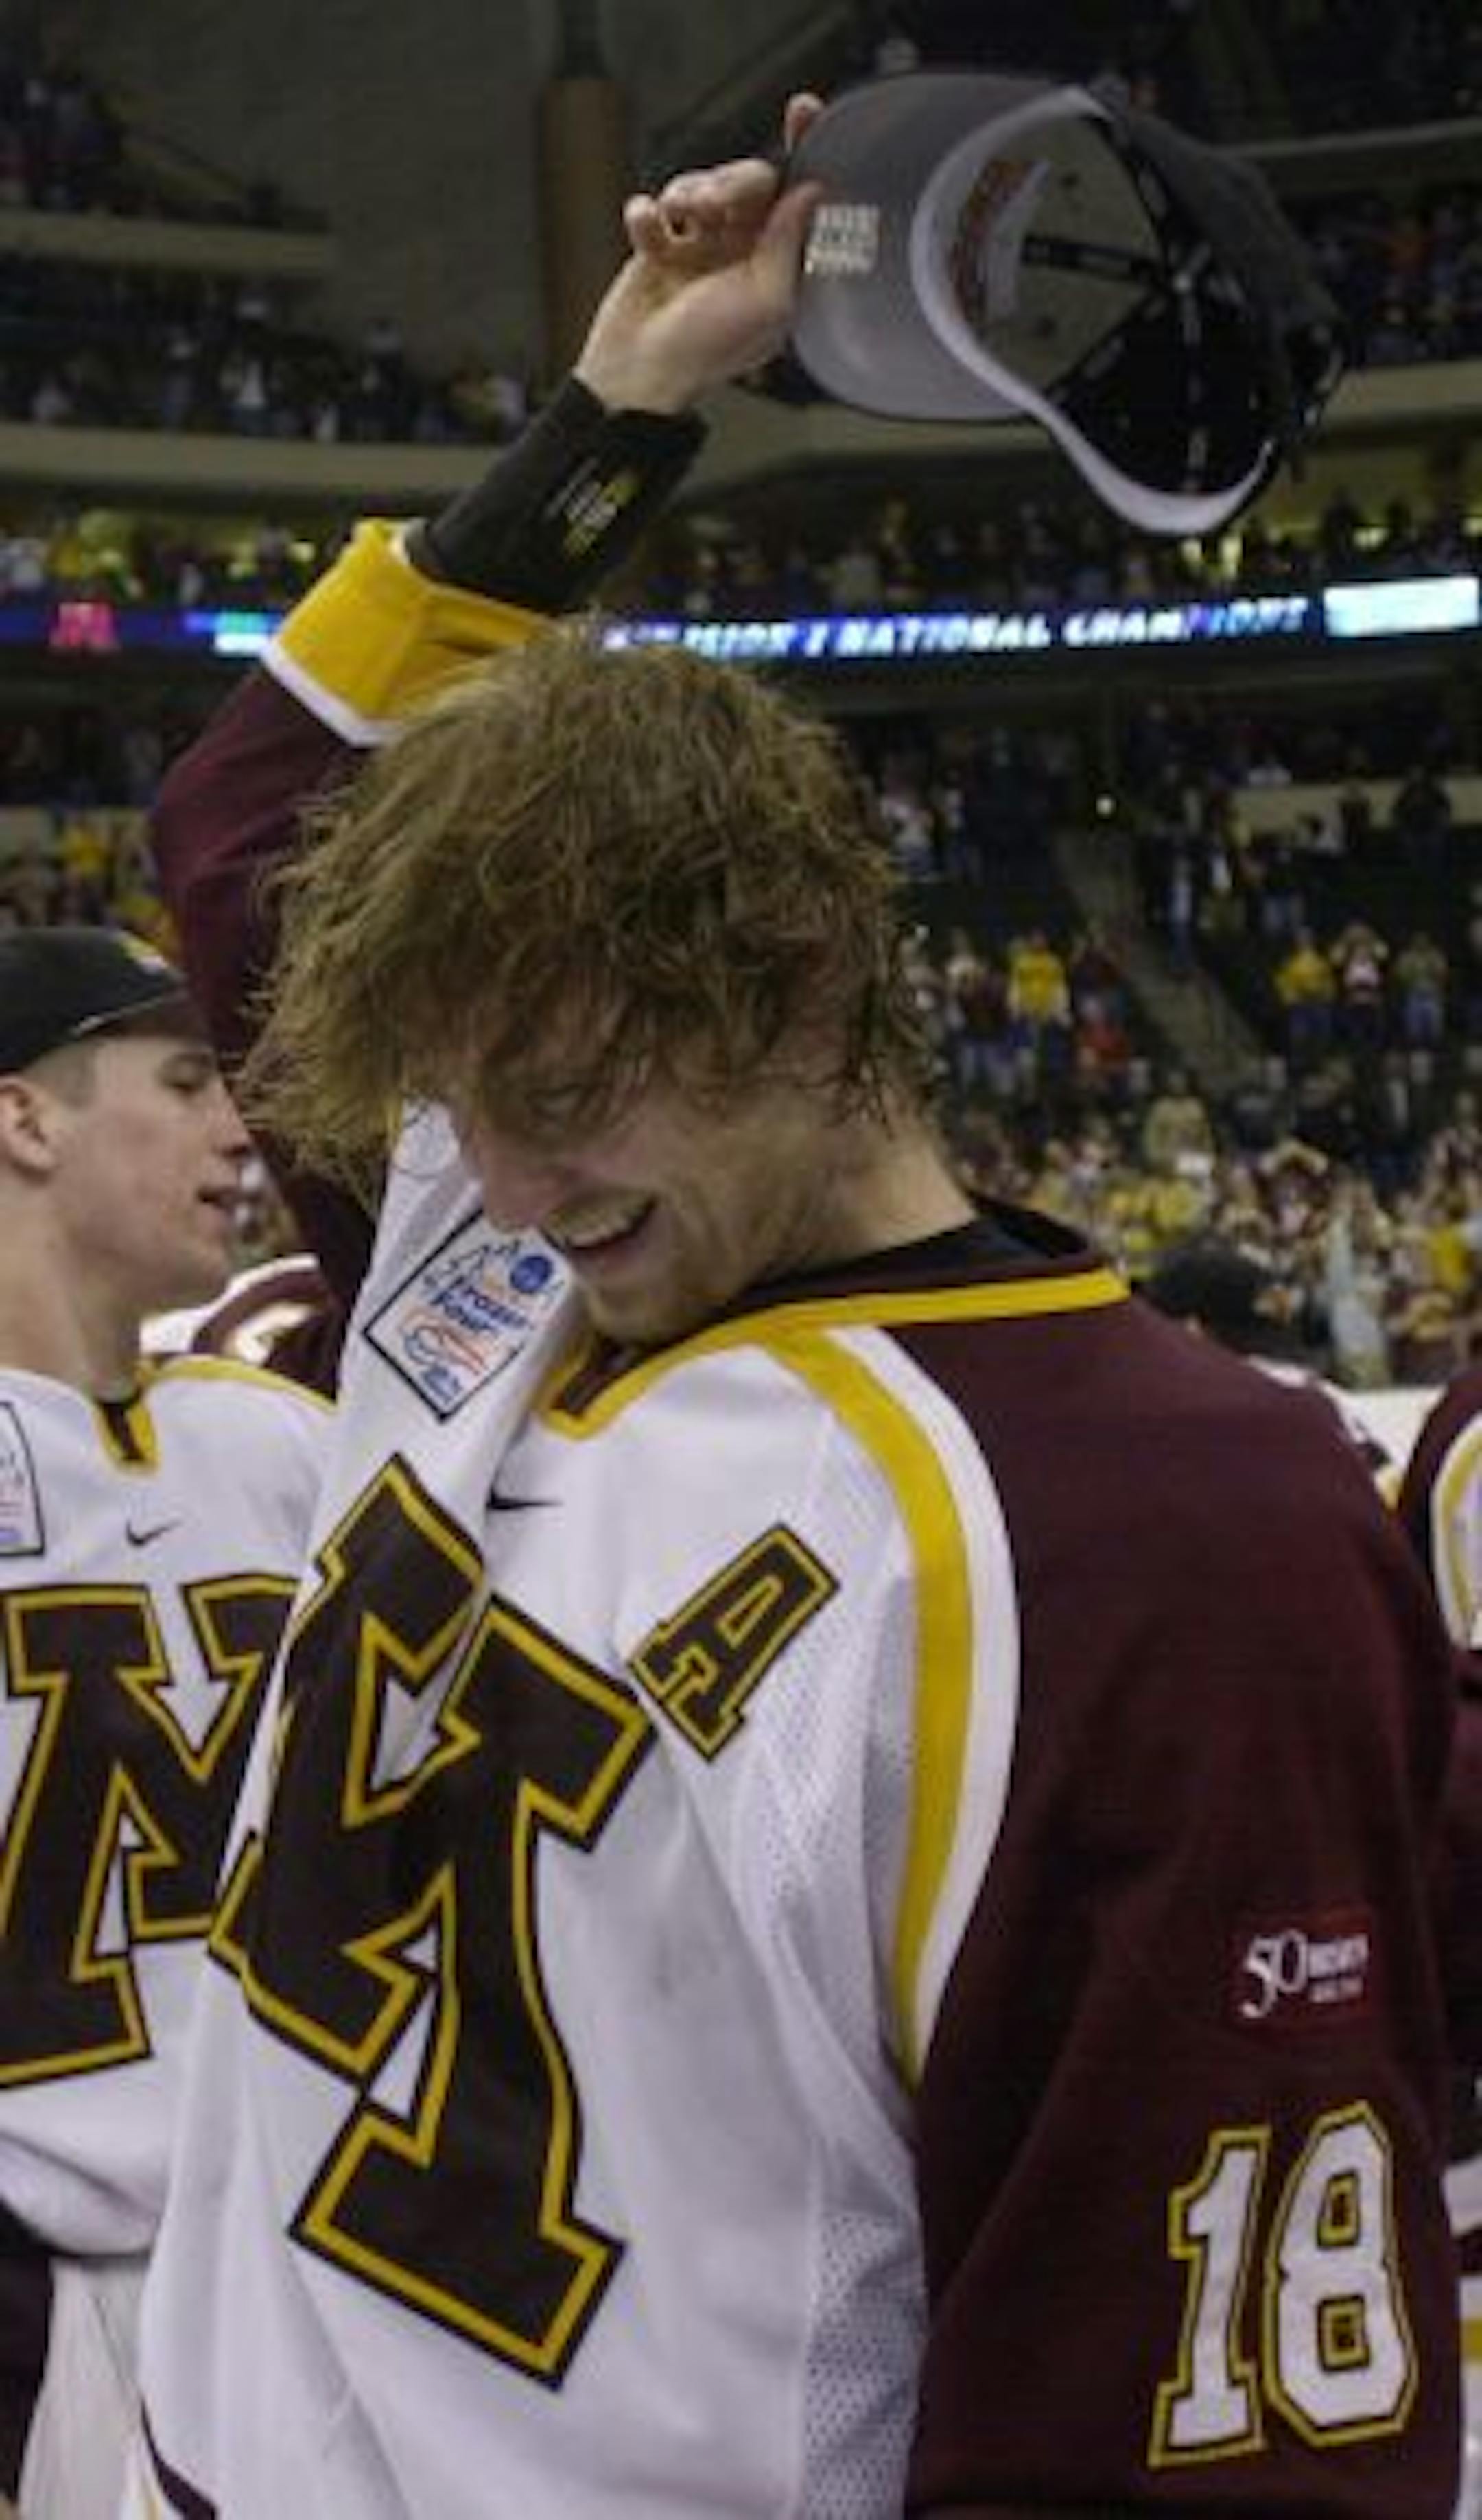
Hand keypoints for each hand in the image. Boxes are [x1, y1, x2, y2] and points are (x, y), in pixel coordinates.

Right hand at [574, 91, 824, 414]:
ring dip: (688, 193)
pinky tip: (646, 233)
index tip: (804, 112)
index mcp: (778, 264)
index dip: (804, 152)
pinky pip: (656, 205)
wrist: (638, 373)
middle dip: (730, 182)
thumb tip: (812, 193)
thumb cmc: (706, 350)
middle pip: (750, 179)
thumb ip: (789, 245)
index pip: (798, 198)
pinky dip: (647, 216)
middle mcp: (744, 251)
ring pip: (702, 184)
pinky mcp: (659, 246)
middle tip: (712, 208)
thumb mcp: (766, 302)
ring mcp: (700, 247)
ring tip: (677, 222)